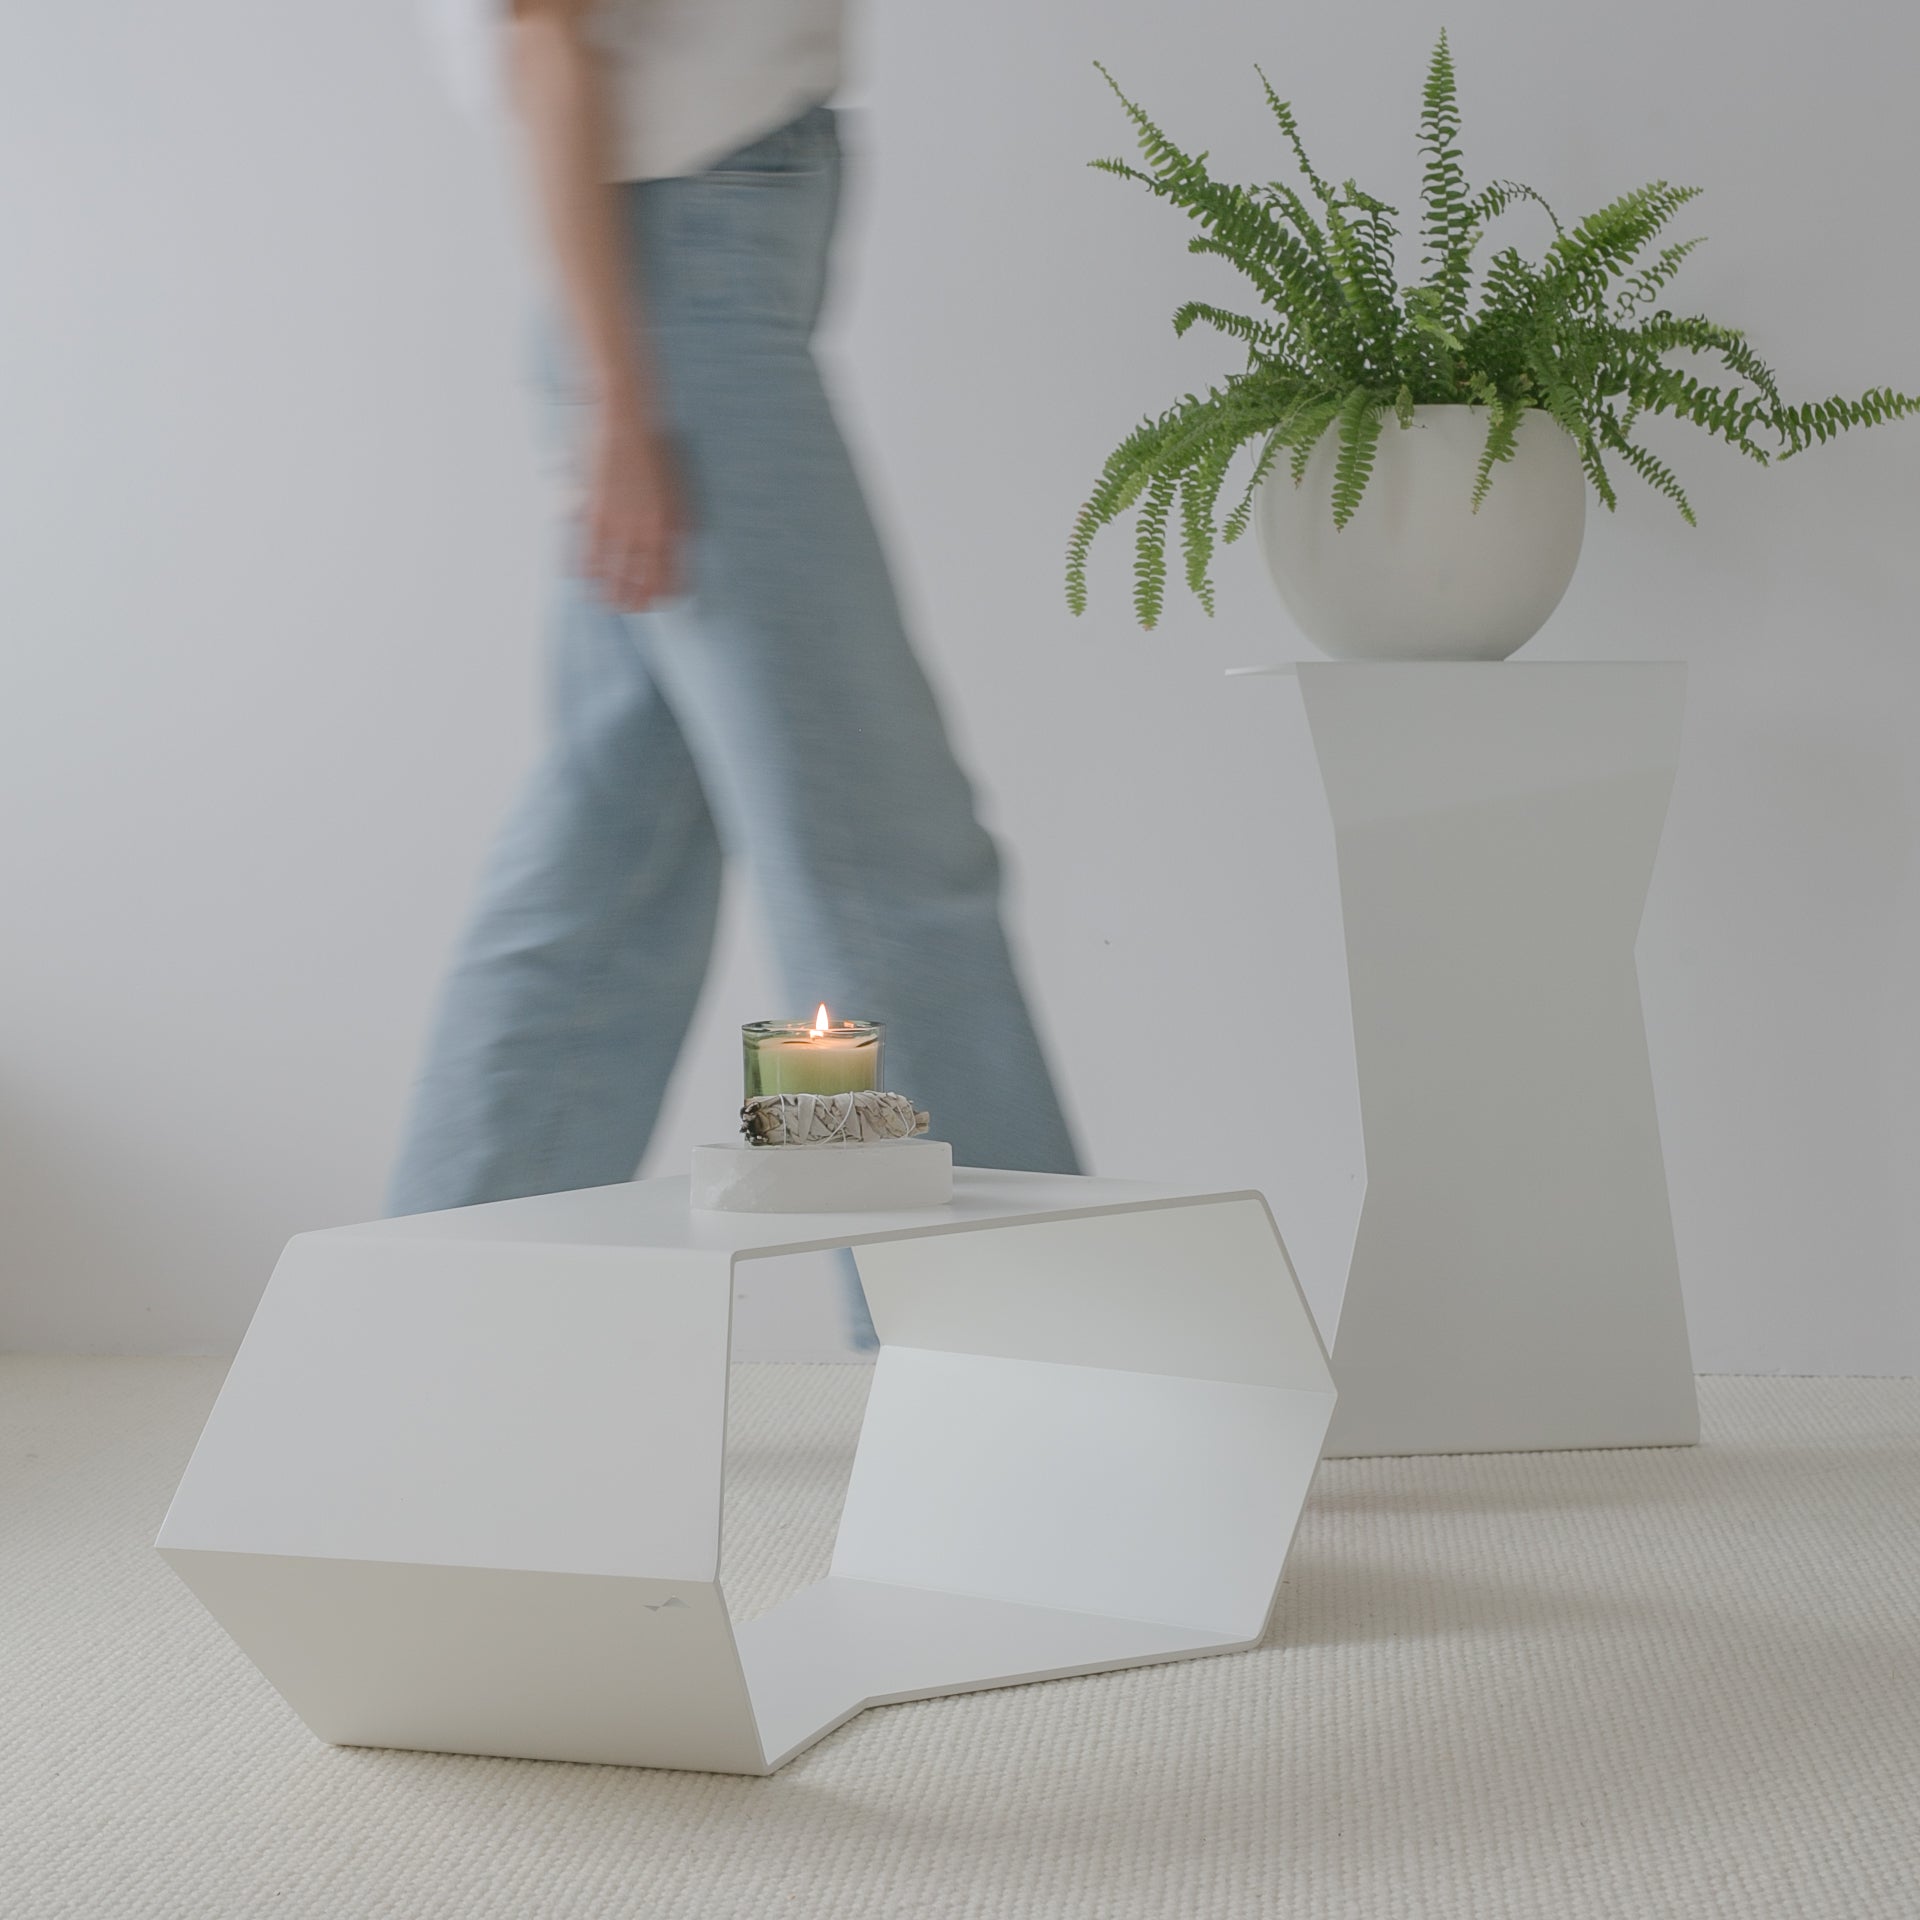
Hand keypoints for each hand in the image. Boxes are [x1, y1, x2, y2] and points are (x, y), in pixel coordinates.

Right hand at [585, 408, 687, 610]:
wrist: (623, 415)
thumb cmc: (652, 449)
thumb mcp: (675, 487)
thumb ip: (676, 520)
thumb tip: (677, 547)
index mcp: (669, 525)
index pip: (670, 576)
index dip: (667, 595)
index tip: (663, 603)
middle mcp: (643, 529)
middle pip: (639, 582)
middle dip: (635, 600)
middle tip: (631, 609)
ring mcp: (614, 521)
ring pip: (609, 574)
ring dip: (607, 593)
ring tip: (605, 603)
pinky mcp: (589, 510)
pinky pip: (582, 551)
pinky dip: (578, 570)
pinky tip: (577, 579)